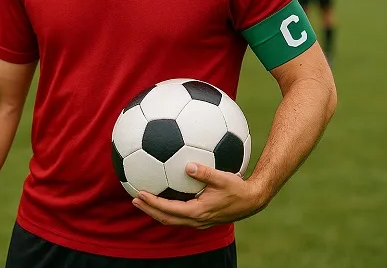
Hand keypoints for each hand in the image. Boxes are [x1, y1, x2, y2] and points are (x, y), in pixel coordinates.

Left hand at [132, 162, 266, 229]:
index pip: (169, 210)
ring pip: (173, 219)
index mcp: (198, 211)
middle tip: (134, 199)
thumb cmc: (238, 188)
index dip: (153, 203)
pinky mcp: (203, 217)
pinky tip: (165, 196)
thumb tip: (188, 165)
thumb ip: (205, 172)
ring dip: (157, 211)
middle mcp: (197, 219)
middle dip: (149, 210)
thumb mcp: (223, 178)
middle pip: (166, 218)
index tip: (139, 194)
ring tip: (143, 200)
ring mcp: (200, 220)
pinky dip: (168, 209)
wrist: (252, 201)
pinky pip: (180, 216)